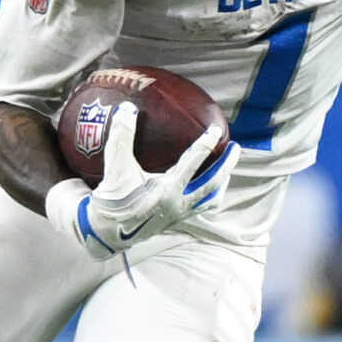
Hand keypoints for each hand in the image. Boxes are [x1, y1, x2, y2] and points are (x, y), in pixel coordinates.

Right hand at [45, 104, 237, 258]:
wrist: (104, 233)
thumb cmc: (111, 199)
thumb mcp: (115, 166)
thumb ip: (121, 136)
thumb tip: (127, 108)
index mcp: (167, 190)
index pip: (193, 162)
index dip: (206, 144)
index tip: (216, 130)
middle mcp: (178, 203)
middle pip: (213, 183)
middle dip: (228, 165)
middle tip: (236, 148)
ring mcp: (179, 214)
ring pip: (210, 199)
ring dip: (221, 184)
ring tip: (226, 172)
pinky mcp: (175, 221)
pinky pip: (199, 208)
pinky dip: (207, 197)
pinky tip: (205, 189)